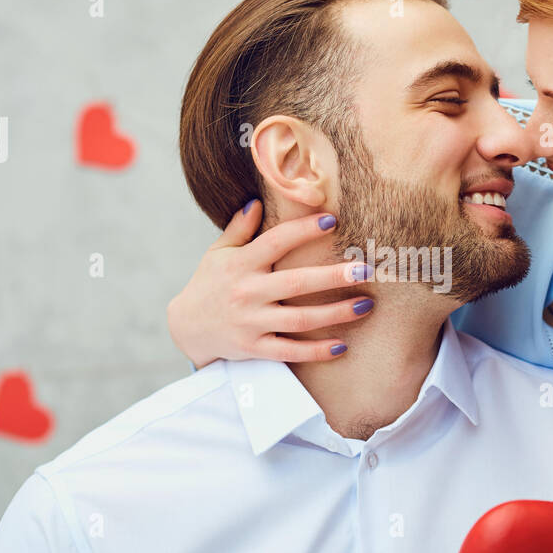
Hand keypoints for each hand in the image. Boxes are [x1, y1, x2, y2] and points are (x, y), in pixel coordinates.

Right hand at [166, 199, 375, 368]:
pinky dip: (316, 351)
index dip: (303, 230)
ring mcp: (251, 322)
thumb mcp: (218, 252)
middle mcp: (247, 292)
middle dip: (333, 276)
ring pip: (299, 319)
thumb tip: (258, 201)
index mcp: (241, 263)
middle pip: (296, 283)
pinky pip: (290, 351)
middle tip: (365, 269)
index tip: (332, 220)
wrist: (186, 327)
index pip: (275, 242)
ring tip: (366, 305)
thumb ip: (239, 228)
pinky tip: (343, 346)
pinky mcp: (255, 348)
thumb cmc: (209, 283)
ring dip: (335, 314)